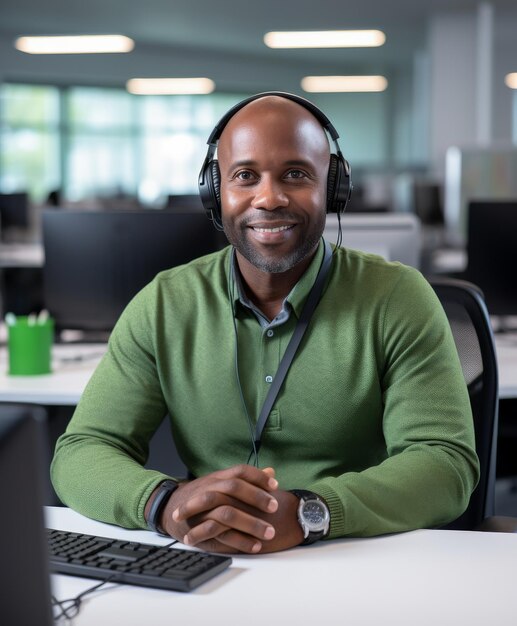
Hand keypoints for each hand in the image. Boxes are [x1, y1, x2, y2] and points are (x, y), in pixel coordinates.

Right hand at [157, 465, 302, 553]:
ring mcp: (203, 509)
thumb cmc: (201, 495)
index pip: (240, 472)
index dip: (257, 477)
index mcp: (217, 478)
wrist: (168, 508)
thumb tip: (271, 472)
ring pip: (227, 512)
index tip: (275, 486)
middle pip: (233, 488)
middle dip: (256, 497)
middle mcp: (209, 489)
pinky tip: (254, 546)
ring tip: (269, 532)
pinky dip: (238, 541)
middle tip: (274, 507)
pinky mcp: (199, 529)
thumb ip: (246, 479)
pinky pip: (219, 534)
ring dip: (250, 523)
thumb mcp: (220, 483)